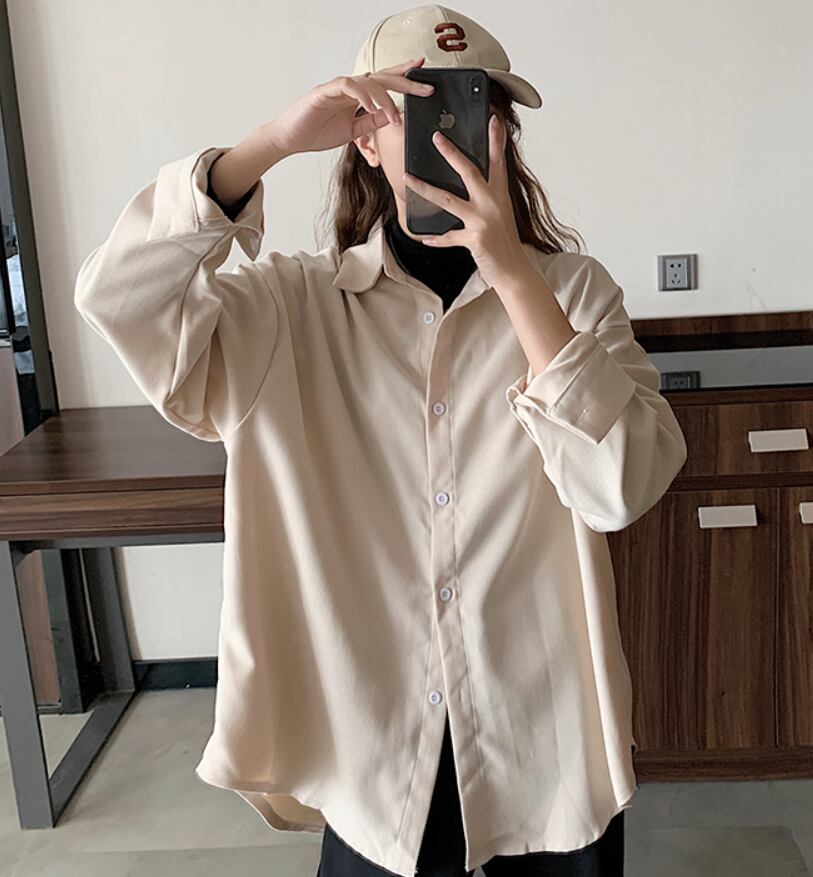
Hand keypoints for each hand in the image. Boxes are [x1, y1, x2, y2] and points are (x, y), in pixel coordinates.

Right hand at [262, 58, 433, 156]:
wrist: (290, 139)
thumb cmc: (317, 133)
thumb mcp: (352, 132)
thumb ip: (371, 123)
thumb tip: (392, 117)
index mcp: (357, 96)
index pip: (384, 82)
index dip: (404, 76)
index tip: (424, 74)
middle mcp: (350, 88)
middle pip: (382, 77)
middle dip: (406, 81)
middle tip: (426, 88)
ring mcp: (337, 87)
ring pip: (368, 81)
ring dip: (385, 98)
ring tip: (393, 115)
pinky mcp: (324, 91)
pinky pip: (349, 86)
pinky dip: (363, 95)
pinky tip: (372, 106)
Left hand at [402, 114, 535, 289]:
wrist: (513, 270)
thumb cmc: (504, 241)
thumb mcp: (501, 213)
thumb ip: (488, 196)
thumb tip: (471, 183)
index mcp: (500, 194)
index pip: (497, 161)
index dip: (496, 140)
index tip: (492, 120)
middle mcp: (492, 203)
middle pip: (469, 171)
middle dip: (451, 153)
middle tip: (436, 138)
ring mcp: (482, 220)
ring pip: (448, 199)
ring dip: (425, 188)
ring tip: (408, 178)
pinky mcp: (474, 239)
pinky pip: (449, 237)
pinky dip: (437, 239)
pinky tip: (425, 237)